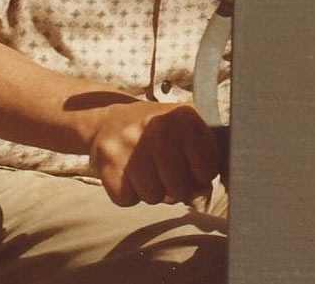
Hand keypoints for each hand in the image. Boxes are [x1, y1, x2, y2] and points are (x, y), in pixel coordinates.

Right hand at [89, 101, 220, 206]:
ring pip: (153, 197)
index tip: (187, 164)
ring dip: (149, 190)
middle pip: (180, 189)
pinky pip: (125, 199)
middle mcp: (157, 126)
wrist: (108, 119)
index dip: (198, 174)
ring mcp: (130, 142)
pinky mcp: (107, 159)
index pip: (207, 171)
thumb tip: (202, 191)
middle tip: (161, 169)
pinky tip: (125, 173)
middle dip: (172, 186)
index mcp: (184, 116)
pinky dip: (126, 193)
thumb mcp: (186, 132)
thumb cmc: (156, 133)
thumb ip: (205, 160)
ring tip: (143, 169)